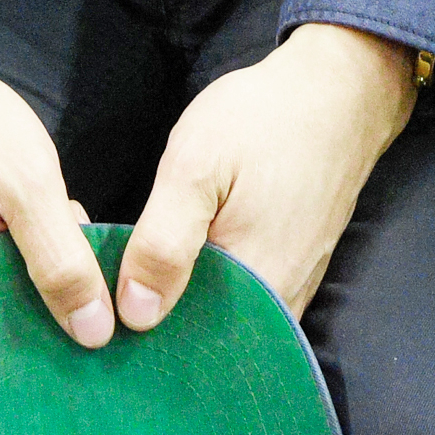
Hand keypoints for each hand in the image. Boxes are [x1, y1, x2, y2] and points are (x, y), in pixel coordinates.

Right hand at [0, 0, 109, 345]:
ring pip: (2, 309)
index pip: (2, 356)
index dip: (56, 354)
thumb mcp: (27, 182)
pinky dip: (28, 269)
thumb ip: (57, 257)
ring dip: (45, 290)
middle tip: (103, 296)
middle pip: (2, 338)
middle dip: (55, 320)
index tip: (104, 340)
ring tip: (82, 261)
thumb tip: (94, 333)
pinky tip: (58, 244)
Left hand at [115, 23, 417, 326]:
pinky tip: (184, 245)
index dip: (134, 319)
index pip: (180, 337)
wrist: (336, 96)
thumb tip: (134, 315)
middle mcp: (278, 309)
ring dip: (181, 289)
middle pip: (201, 331)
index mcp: (253, 291)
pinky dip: (208, 276)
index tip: (98, 286)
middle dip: (155, 303)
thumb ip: (164, 241)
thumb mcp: (197, 165)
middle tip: (120, 254)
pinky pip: (241, 295)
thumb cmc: (262, 123)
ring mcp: (289, 292)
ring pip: (220, 312)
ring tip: (148, 246)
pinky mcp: (292, 271)